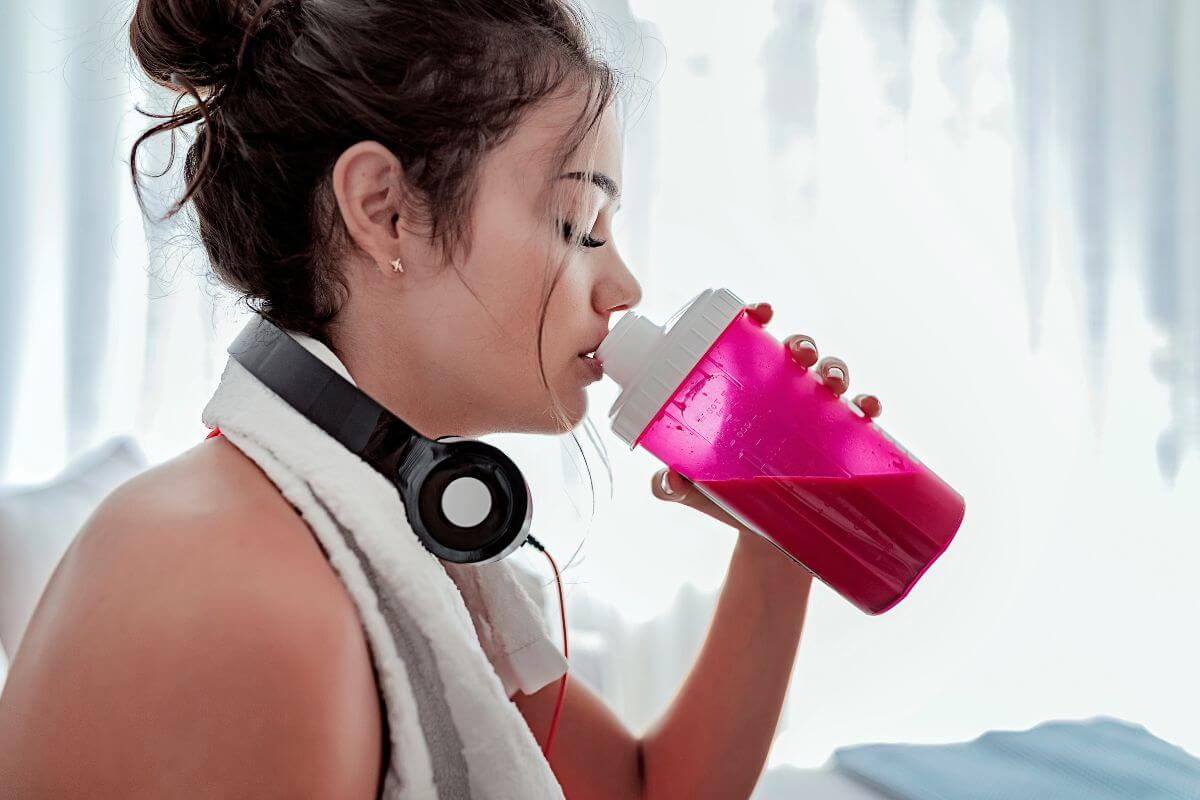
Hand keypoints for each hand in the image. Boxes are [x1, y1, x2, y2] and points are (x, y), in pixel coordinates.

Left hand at [650, 302, 882, 530]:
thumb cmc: (723, 498)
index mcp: (744, 391)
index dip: (757, 317)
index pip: (751, 341)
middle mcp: (782, 395)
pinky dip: (867, 406)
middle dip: (803, 343)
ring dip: (836, 369)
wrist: (761, 537)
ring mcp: (814, 417)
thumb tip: (667, 480)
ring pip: (830, 376)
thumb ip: (672, 484)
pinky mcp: (840, 443)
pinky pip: (860, 416)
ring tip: (833, 384)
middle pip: (796, 352)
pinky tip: (868, 409)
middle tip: (799, 354)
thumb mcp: (694, 489)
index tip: (762, 311)